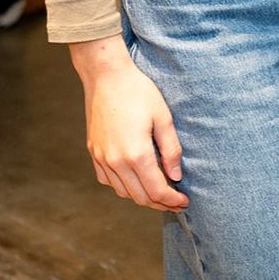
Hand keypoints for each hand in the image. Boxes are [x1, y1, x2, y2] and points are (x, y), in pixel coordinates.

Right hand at [69, 36, 187, 210]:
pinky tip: (136, 179)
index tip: (185, 202)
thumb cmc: (138, 91)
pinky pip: (108, 181)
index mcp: (136, 154)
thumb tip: (175, 177)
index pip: (157, 190)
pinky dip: (123, 186)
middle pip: (140, 197)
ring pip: (123, 192)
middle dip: (160, 203)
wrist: (106, 76)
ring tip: (159, 191)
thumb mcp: (163, 117)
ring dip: (142, 197)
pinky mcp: (93, 152)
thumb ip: (171, 150)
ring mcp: (101, 158)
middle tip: (175, 201)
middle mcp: (116, 162)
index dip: (173, 200)